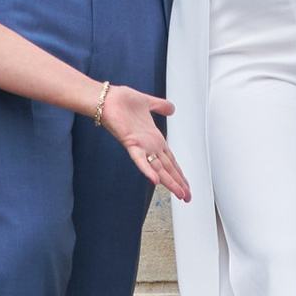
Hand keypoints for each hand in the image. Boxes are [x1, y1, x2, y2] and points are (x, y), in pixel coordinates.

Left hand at [97, 83, 191, 202]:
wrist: (107, 99)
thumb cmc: (122, 101)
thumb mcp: (148, 103)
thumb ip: (160, 106)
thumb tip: (172, 109)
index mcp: (154, 139)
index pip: (170, 160)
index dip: (179, 172)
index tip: (186, 184)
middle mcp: (149, 146)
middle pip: (168, 169)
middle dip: (179, 183)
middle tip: (187, 197)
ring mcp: (141, 147)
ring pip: (158, 169)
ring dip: (170, 182)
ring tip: (179, 194)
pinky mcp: (131, 144)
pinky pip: (140, 160)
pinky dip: (148, 171)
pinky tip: (155, 181)